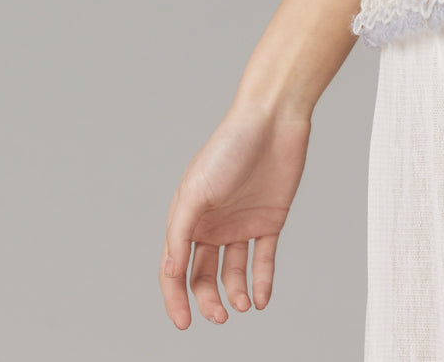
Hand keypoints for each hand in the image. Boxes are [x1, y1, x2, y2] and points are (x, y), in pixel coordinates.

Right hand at [159, 105, 312, 328]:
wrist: (273, 119)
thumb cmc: (229, 146)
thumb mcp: (196, 189)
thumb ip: (180, 232)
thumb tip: (170, 272)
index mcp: (188, 218)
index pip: (175, 268)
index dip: (175, 298)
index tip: (184, 323)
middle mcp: (213, 224)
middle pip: (204, 275)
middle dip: (208, 300)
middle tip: (221, 317)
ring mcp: (241, 223)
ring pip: (233, 272)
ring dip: (236, 293)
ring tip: (243, 306)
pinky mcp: (269, 220)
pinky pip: (263, 259)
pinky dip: (262, 282)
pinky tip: (261, 299)